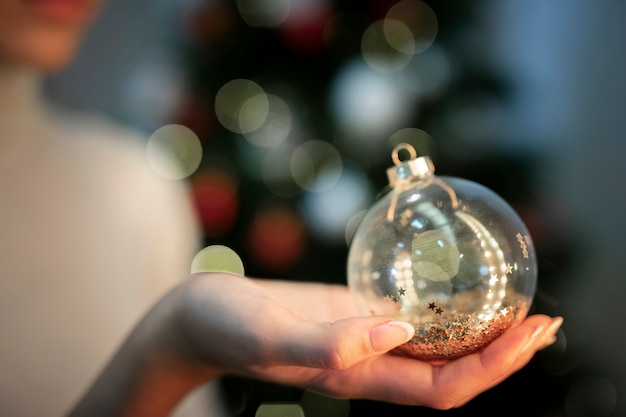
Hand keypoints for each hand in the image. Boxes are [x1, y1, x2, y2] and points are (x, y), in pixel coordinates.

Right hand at [174, 273, 561, 408]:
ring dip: (481, 330)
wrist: (201, 315)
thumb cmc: (227, 327)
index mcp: (357, 376)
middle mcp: (370, 362)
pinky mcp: (352, 311)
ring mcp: (363, 337)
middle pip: (452, 371)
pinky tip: (459, 289)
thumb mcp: (270, 334)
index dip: (492, 370)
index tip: (531, 337)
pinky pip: (410, 318)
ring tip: (520, 307)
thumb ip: (328, 342)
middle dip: (504, 352)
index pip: (443, 389)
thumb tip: (398, 332)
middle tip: (547, 320)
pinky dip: (443, 308)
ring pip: (435, 346)